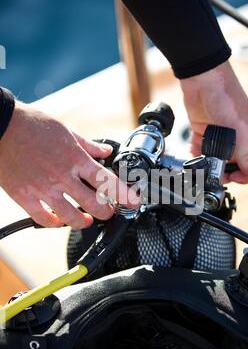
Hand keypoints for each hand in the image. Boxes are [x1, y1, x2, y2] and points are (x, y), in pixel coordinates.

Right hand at [0, 102, 137, 228]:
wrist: (2, 126)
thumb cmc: (33, 125)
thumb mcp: (66, 130)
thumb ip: (88, 145)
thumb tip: (104, 151)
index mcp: (75, 158)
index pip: (107, 182)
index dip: (125, 196)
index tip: (133, 203)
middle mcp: (62, 176)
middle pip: (94, 205)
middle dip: (107, 212)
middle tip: (108, 210)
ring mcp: (43, 189)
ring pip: (71, 217)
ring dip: (84, 221)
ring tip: (87, 219)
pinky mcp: (25, 196)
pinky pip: (43, 219)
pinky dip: (54, 223)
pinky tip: (59, 221)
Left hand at [180, 61, 247, 183]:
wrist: (201, 78)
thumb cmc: (225, 95)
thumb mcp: (238, 128)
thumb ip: (246, 153)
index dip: (244, 174)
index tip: (233, 178)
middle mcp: (237, 136)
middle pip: (233, 164)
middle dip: (225, 171)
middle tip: (215, 174)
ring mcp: (219, 135)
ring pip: (216, 159)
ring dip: (209, 164)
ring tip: (203, 166)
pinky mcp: (203, 132)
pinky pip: (200, 150)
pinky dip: (196, 156)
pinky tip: (193, 158)